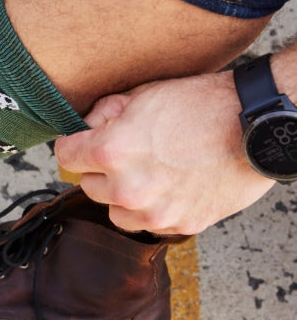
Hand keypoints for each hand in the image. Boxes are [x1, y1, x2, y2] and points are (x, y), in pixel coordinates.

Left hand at [53, 72, 274, 234]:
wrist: (256, 127)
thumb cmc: (202, 105)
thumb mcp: (144, 94)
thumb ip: (105, 113)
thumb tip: (85, 125)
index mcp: (110, 152)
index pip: (65, 156)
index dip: (74, 144)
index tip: (82, 142)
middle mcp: (127, 188)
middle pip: (88, 185)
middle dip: (101, 168)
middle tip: (128, 151)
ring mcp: (153, 212)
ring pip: (114, 210)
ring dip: (122, 194)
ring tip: (149, 171)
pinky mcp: (179, 225)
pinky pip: (147, 222)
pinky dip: (152, 208)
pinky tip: (171, 185)